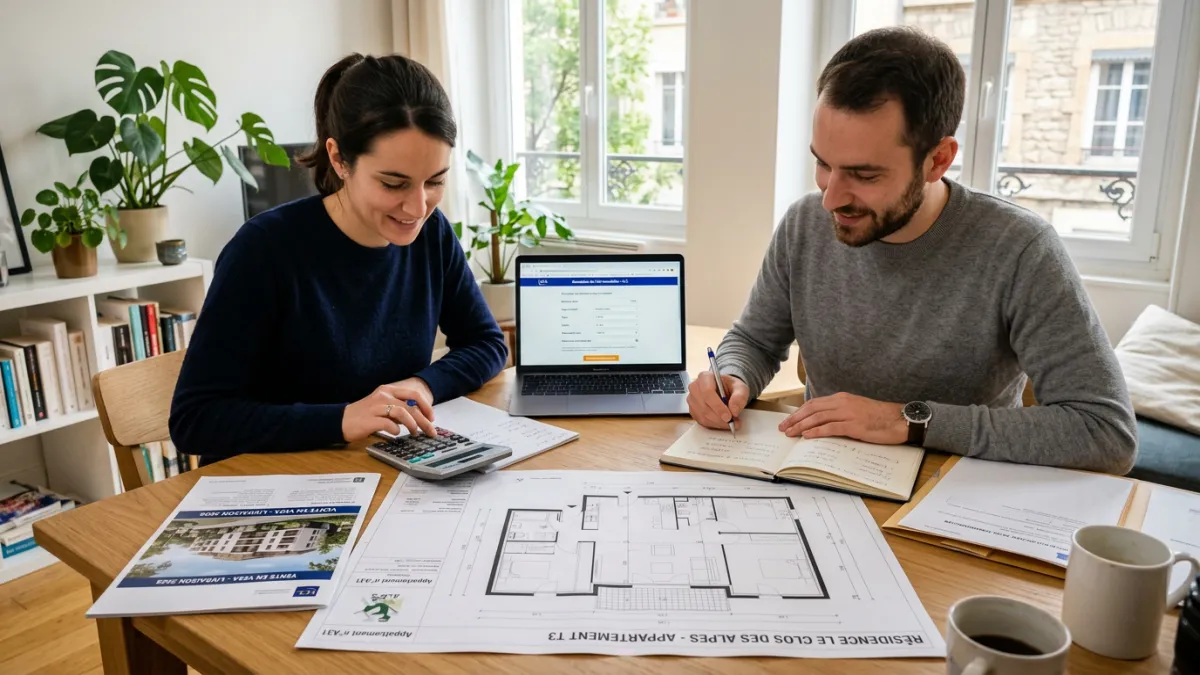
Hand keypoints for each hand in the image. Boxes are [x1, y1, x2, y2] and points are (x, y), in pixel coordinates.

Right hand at [341, 378, 435, 441]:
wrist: (341, 421)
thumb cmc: (365, 415)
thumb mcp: (383, 406)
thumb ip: (399, 409)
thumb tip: (419, 417)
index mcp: (388, 390)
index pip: (413, 393)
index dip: (426, 405)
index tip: (432, 417)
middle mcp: (383, 395)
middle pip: (410, 405)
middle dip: (424, 420)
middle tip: (431, 431)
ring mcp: (376, 407)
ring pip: (402, 412)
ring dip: (412, 424)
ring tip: (415, 433)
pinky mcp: (370, 419)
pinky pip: (388, 423)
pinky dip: (396, 429)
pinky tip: (397, 433)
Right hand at [687, 371, 749, 430]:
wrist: (726, 391)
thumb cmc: (731, 387)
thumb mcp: (740, 388)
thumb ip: (739, 397)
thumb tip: (734, 410)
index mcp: (705, 377)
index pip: (707, 391)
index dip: (717, 406)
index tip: (729, 416)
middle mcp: (695, 387)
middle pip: (704, 406)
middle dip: (719, 417)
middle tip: (733, 423)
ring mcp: (692, 400)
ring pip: (703, 415)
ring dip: (718, 422)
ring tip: (731, 424)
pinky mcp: (692, 411)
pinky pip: (701, 421)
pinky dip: (714, 425)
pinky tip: (722, 423)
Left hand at [778, 392, 906, 443]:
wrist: (898, 419)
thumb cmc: (878, 417)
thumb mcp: (855, 410)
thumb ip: (839, 413)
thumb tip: (822, 422)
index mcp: (841, 398)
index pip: (814, 404)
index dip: (799, 412)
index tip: (788, 420)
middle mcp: (842, 403)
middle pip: (812, 409)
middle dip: (795, 419)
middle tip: (783, 428)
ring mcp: (848, 413)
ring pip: (818, 418)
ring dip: (801, 426)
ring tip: (790, 433)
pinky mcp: (854, 425)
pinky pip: (830, 428)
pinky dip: (816, 432)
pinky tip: (807, 436)